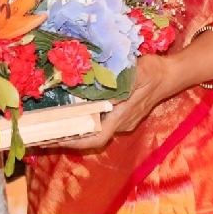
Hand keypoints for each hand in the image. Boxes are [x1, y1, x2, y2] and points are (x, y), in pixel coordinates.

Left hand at [62, 54, 179, 150]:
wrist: (170, 73)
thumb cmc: (152, 72)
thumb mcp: (135, 72)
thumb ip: (118, 83)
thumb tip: (97, 93)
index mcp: (122, 116)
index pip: (96, 138)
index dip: (75, 141)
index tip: (53, 139)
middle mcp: (121, 123)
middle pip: (91, 136)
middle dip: (67, 136)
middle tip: (42, 132)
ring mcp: (123, 120)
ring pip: (95, 128)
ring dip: (74, 127)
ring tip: (51, 122)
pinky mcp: (123, 114)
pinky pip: (100, 120)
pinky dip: (84, 118)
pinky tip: (71, 110)